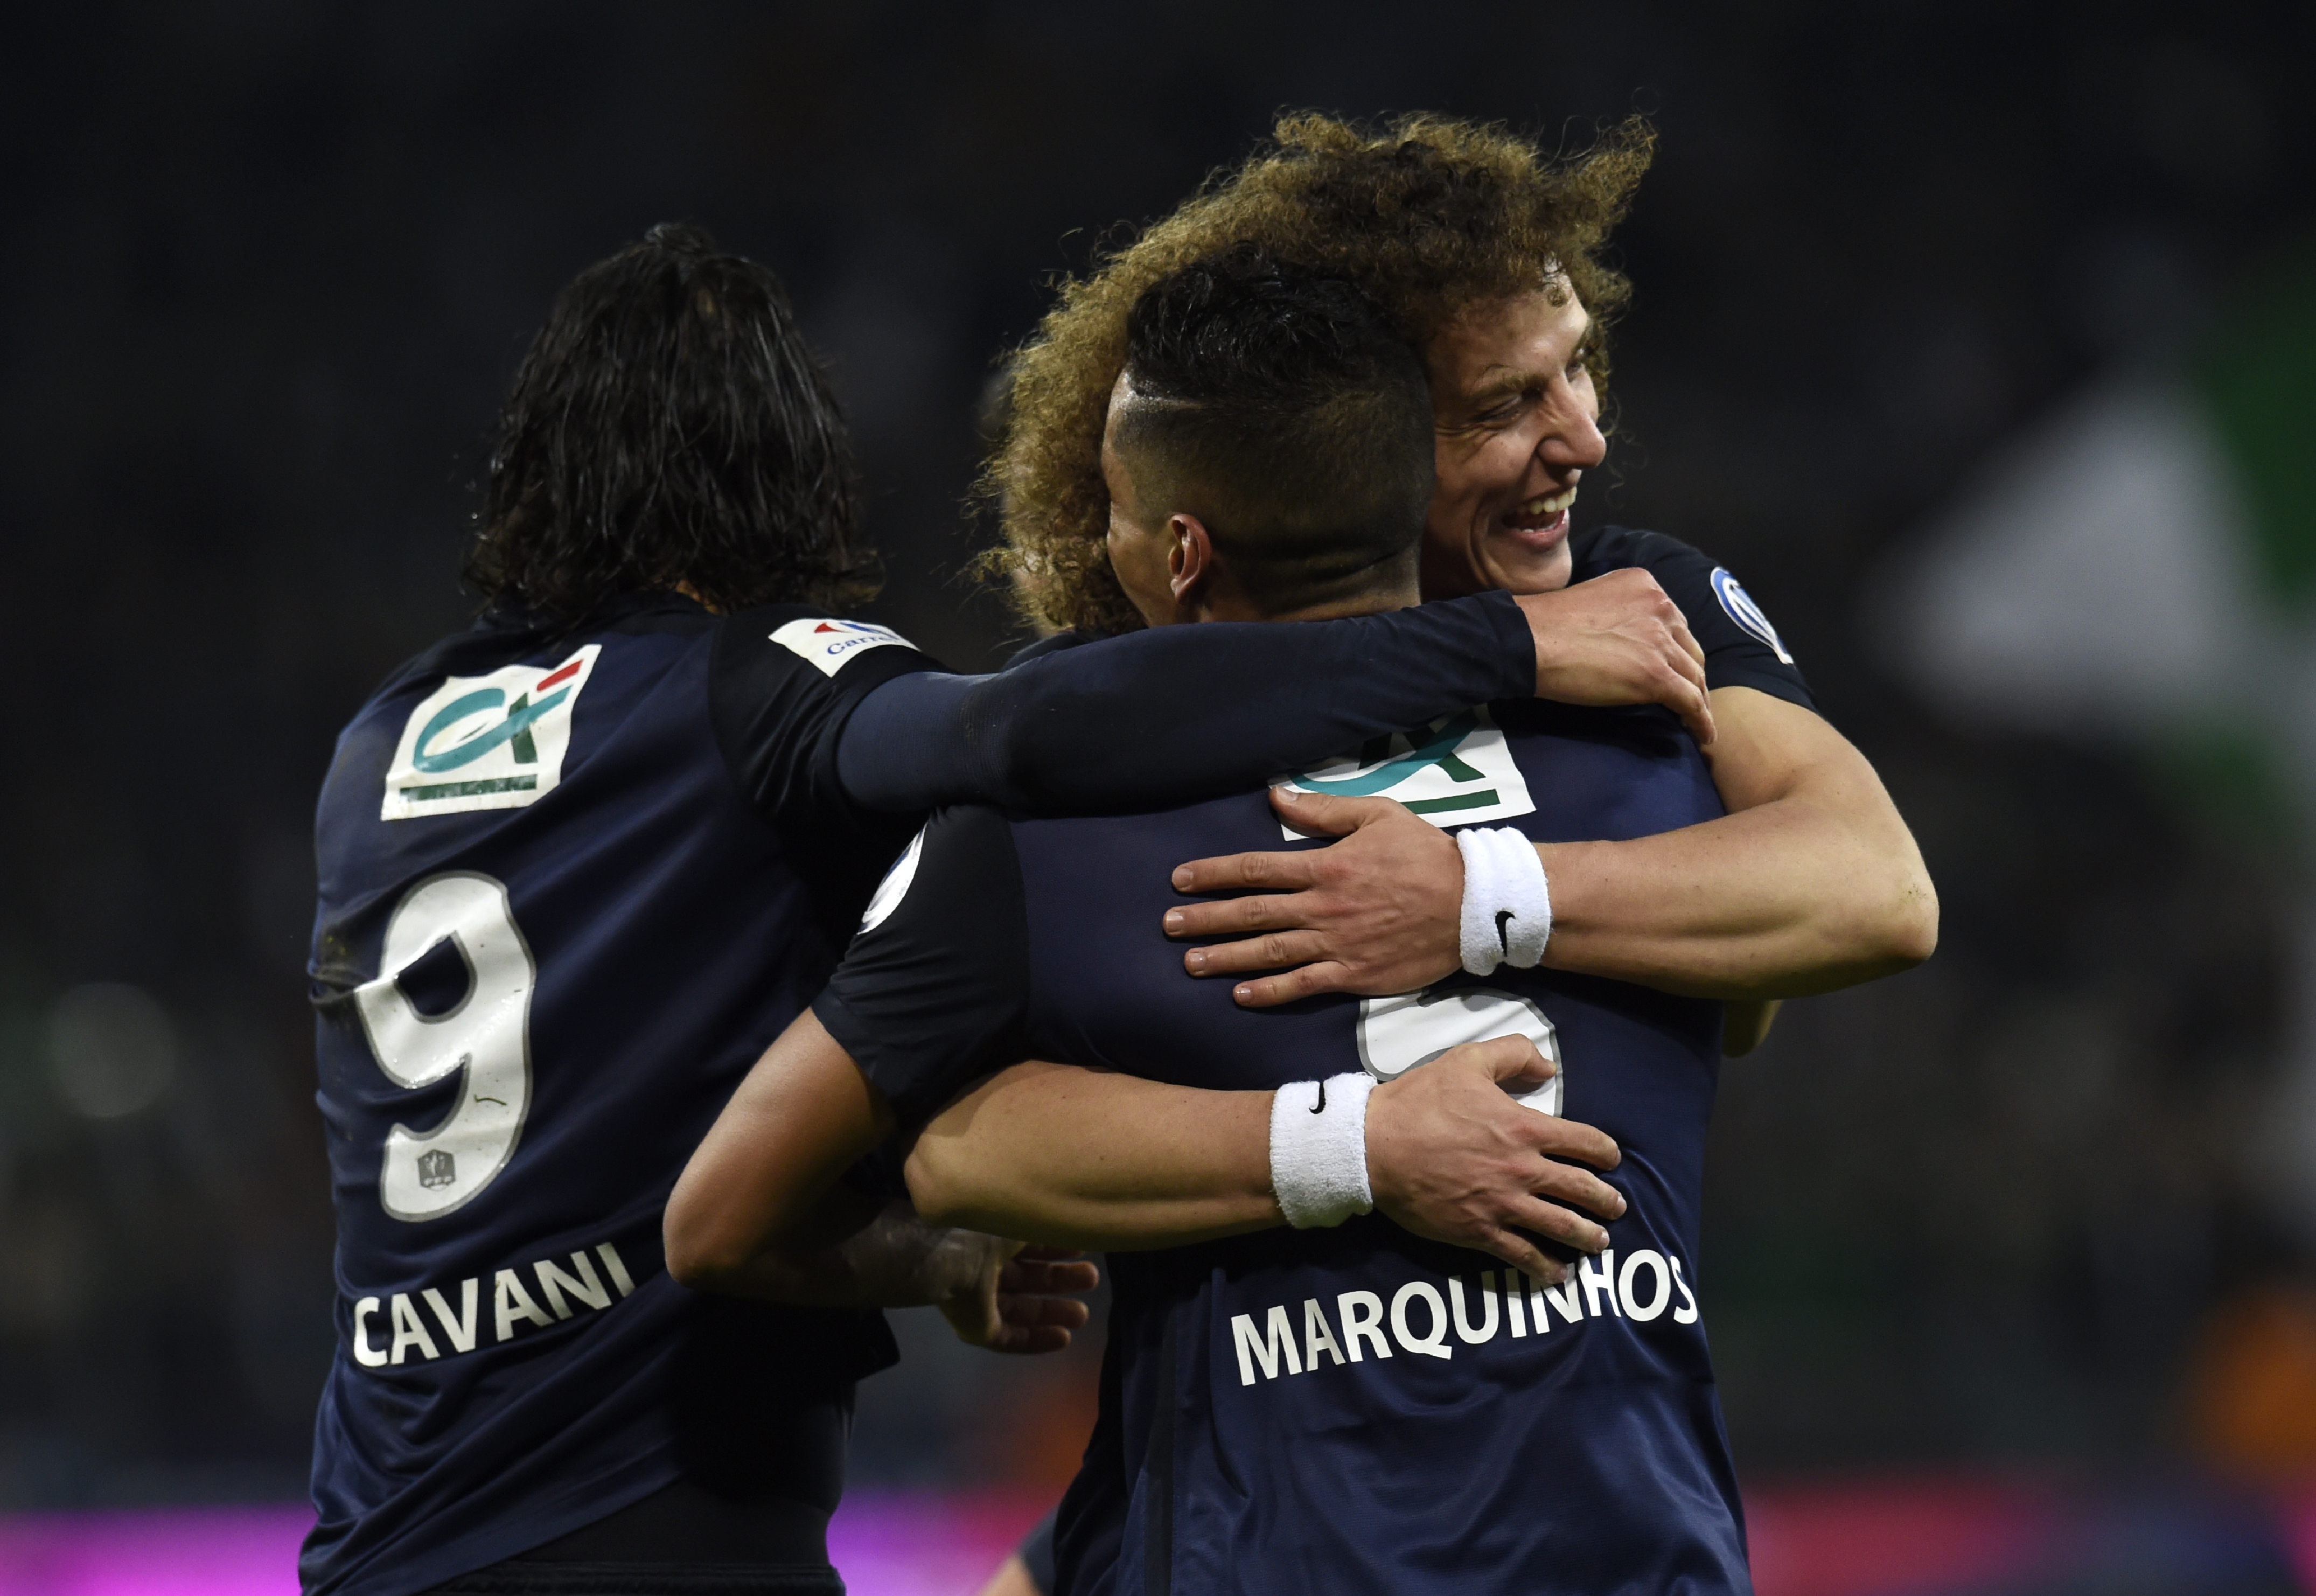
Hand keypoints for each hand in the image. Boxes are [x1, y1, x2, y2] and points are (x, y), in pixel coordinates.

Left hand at [935, 1235, 1098, 1354]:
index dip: (1056, 1248)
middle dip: (1061, 1280)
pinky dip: (1036, 1339)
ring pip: (1021, 1309)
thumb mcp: (1024, 1215)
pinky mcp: (976, 1328)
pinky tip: (1063, 1338)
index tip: (1083, 1249)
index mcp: (992, 1237)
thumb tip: (1074, 1222)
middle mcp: (984, 1267)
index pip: (1028, 1245)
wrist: (949, 1255)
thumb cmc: (986, 1227)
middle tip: (1092, 1280)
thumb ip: (1048, 1223)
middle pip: (1028, 1278)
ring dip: (1052, 1313)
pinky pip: (1010, 1337)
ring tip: (1083, 1316)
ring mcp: (978, 1300)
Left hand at [1165, 788, 1461, 1006]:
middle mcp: (1323, 907)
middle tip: (1169, 925)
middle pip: (1252, 914)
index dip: (1214, 874)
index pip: (1256, 870)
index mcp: (1326, 866)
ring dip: (1226, 958)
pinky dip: (1271, 992)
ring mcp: (1338, 944)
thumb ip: (1323, 809)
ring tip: (1190, 963)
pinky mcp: (1356, 975)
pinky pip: (1304, 985)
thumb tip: (1276, 795)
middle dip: (1206, 919)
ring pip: (1270, 952)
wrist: (1473, 904)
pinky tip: (1240, 995)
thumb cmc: (1426, 854)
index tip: (1180, 880)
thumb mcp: (1377, 815)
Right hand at [1364, 1035, 1624, 1280]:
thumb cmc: (1419, 1101)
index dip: (1605, 1152)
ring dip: (1587, 1236)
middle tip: (1616, 1207)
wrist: (1374, 1145)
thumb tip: (1548, 1067)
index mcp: (1524, 1128)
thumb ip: (1513, 1055)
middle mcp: (1523, 1170)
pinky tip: (1558, 1274)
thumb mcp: (1468, 1061)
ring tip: (1599, 1242)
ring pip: (1561, 1226)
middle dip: (1606, 1200)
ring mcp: (1503, 1204)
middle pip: (1582, 1189)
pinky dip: (1546, 1268)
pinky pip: (1523, 1255)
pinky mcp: (1480, 1231)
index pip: (1585, 1143)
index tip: (1610, 1160)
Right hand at [1517, 569, 1713, 744]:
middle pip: (1689, 647)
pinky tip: (1702, 735)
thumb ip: (1618, 614)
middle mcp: (1660, 606)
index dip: (1675, 649)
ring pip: (1694, 676)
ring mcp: (1660, 641)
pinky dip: (1700, 721)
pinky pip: (1690, 701)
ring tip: (1698, 721)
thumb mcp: (1593, 603)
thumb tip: (1624, 642)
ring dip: (1699, 700)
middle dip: (1691, 674)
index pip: (1673, 622)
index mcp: (1645, 585)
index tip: (1672, 667)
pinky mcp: (1655, 674)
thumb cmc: (1544, 625)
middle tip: (1689, 697)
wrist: (1529, 641)